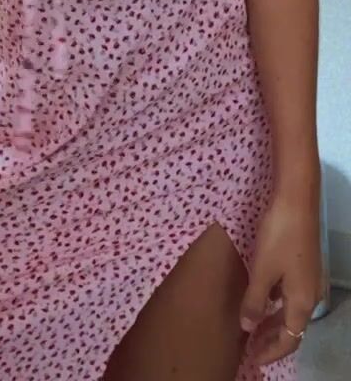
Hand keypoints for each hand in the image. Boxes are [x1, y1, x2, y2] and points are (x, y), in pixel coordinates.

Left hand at [240, 190, 322, 365]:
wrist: (297, 200)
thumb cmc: (279, 236)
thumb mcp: (262, 270)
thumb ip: (254, 301)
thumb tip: (248, 328)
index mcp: (302, 302)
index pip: (289, 340)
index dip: (271, 352)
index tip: (253, 358)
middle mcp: (311, 295)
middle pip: (293, 328)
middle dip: (272, 340)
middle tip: (250, 347)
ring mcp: (310, 279)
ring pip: (292, 311)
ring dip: (274, 322)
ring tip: (253, 327)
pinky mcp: (305, 265)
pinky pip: (291, 296)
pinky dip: (277, 304)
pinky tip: (262, 299)